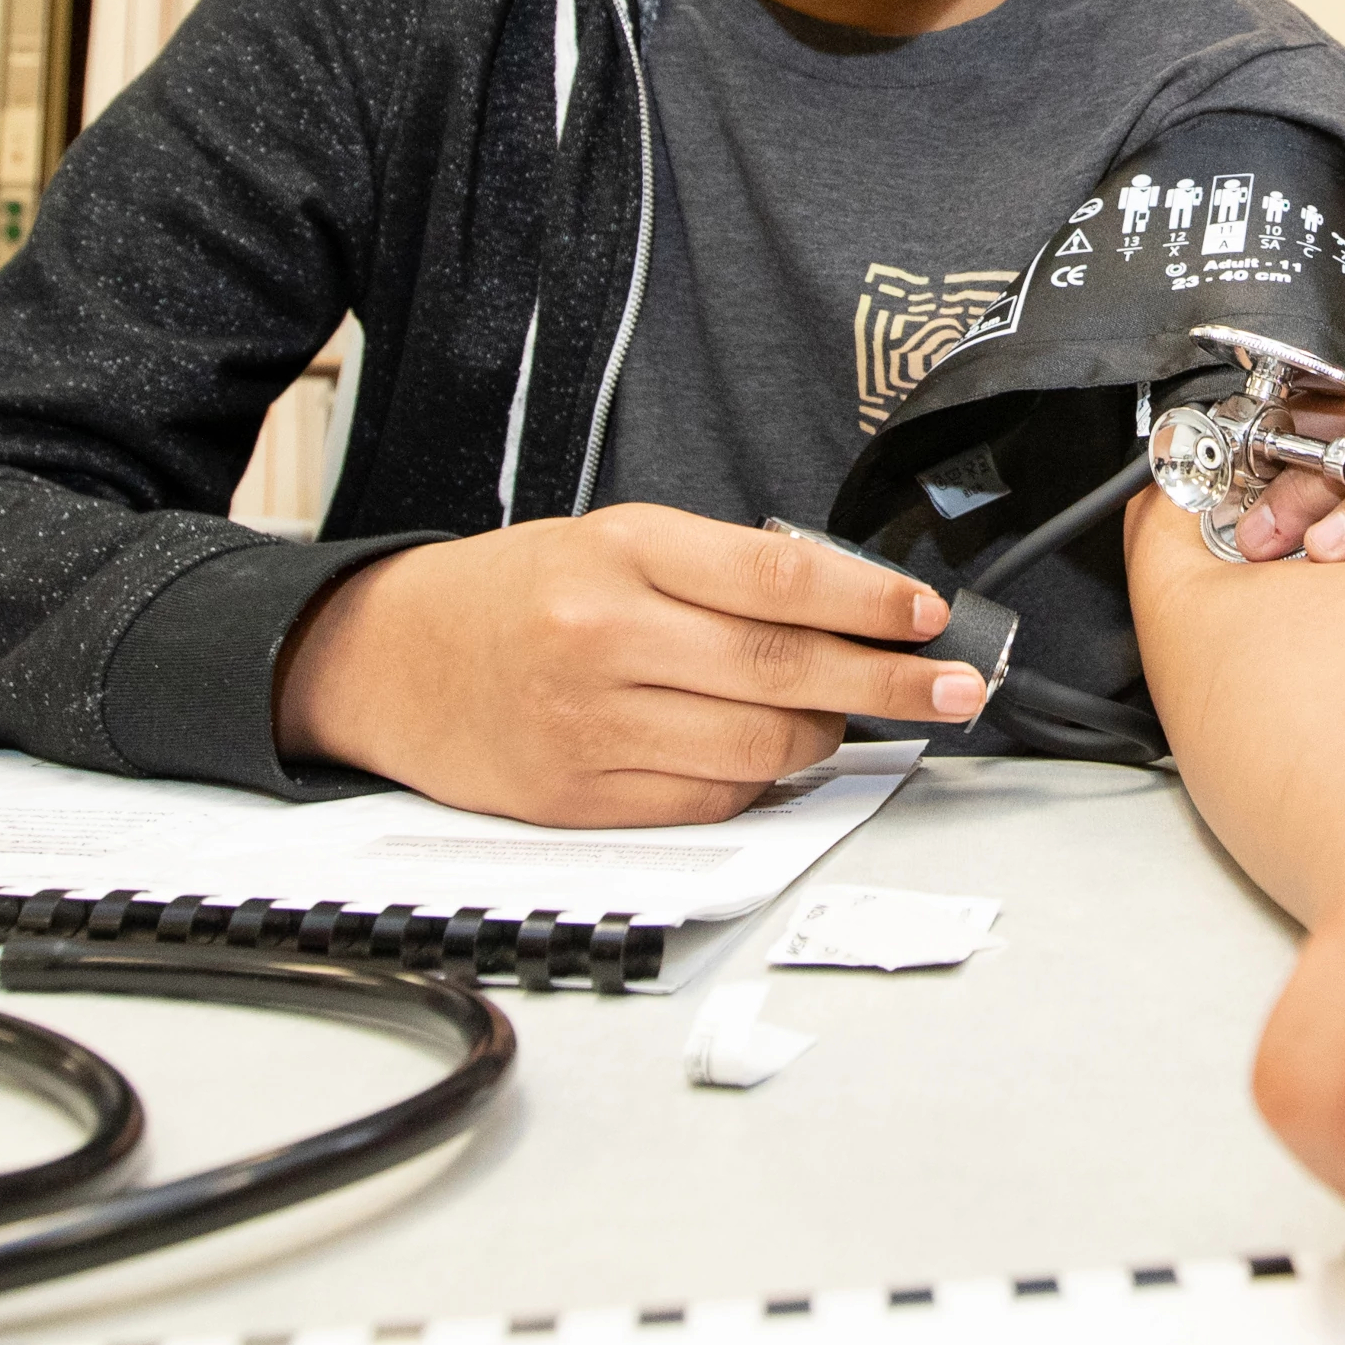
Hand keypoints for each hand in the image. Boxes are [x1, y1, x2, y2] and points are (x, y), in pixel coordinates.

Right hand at [271, 505, 978, 825]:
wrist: (390, 658)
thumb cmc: (517, 594)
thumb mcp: (612, 542)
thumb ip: (718, 571)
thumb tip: (847, 607)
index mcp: (622, 552)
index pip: (780, 577)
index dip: (871, 601)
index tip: (929, 616)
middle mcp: (606, 635)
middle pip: (786, 671)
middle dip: (889, 684)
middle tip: (954, 688)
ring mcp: (590, 724)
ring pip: (759, 749)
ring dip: (823, 739)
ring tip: (842, 719)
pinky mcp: (578, 798)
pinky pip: (707, 802)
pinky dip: (754, 787)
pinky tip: (765, 763)